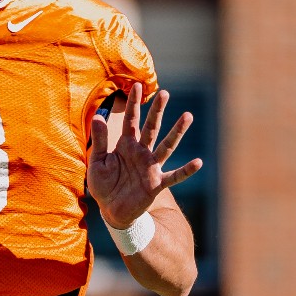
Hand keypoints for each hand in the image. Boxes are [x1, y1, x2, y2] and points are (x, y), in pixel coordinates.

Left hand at [88, 82, 202, 229]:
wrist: (111, 210)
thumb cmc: (104, 185)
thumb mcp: (97, 162)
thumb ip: (99, 141)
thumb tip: (98, 117)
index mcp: (126, 145)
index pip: (131, 120)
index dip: (133, 103)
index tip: (136, 85)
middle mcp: (141, 152)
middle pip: (152, 127)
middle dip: (157, 111)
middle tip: (164, 93)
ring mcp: (151, 167)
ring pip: (166, 146)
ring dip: (177, 132)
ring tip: (187, 116)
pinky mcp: (156, 183)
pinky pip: (174, 176)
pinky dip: (186, 170)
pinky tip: (198, 162)